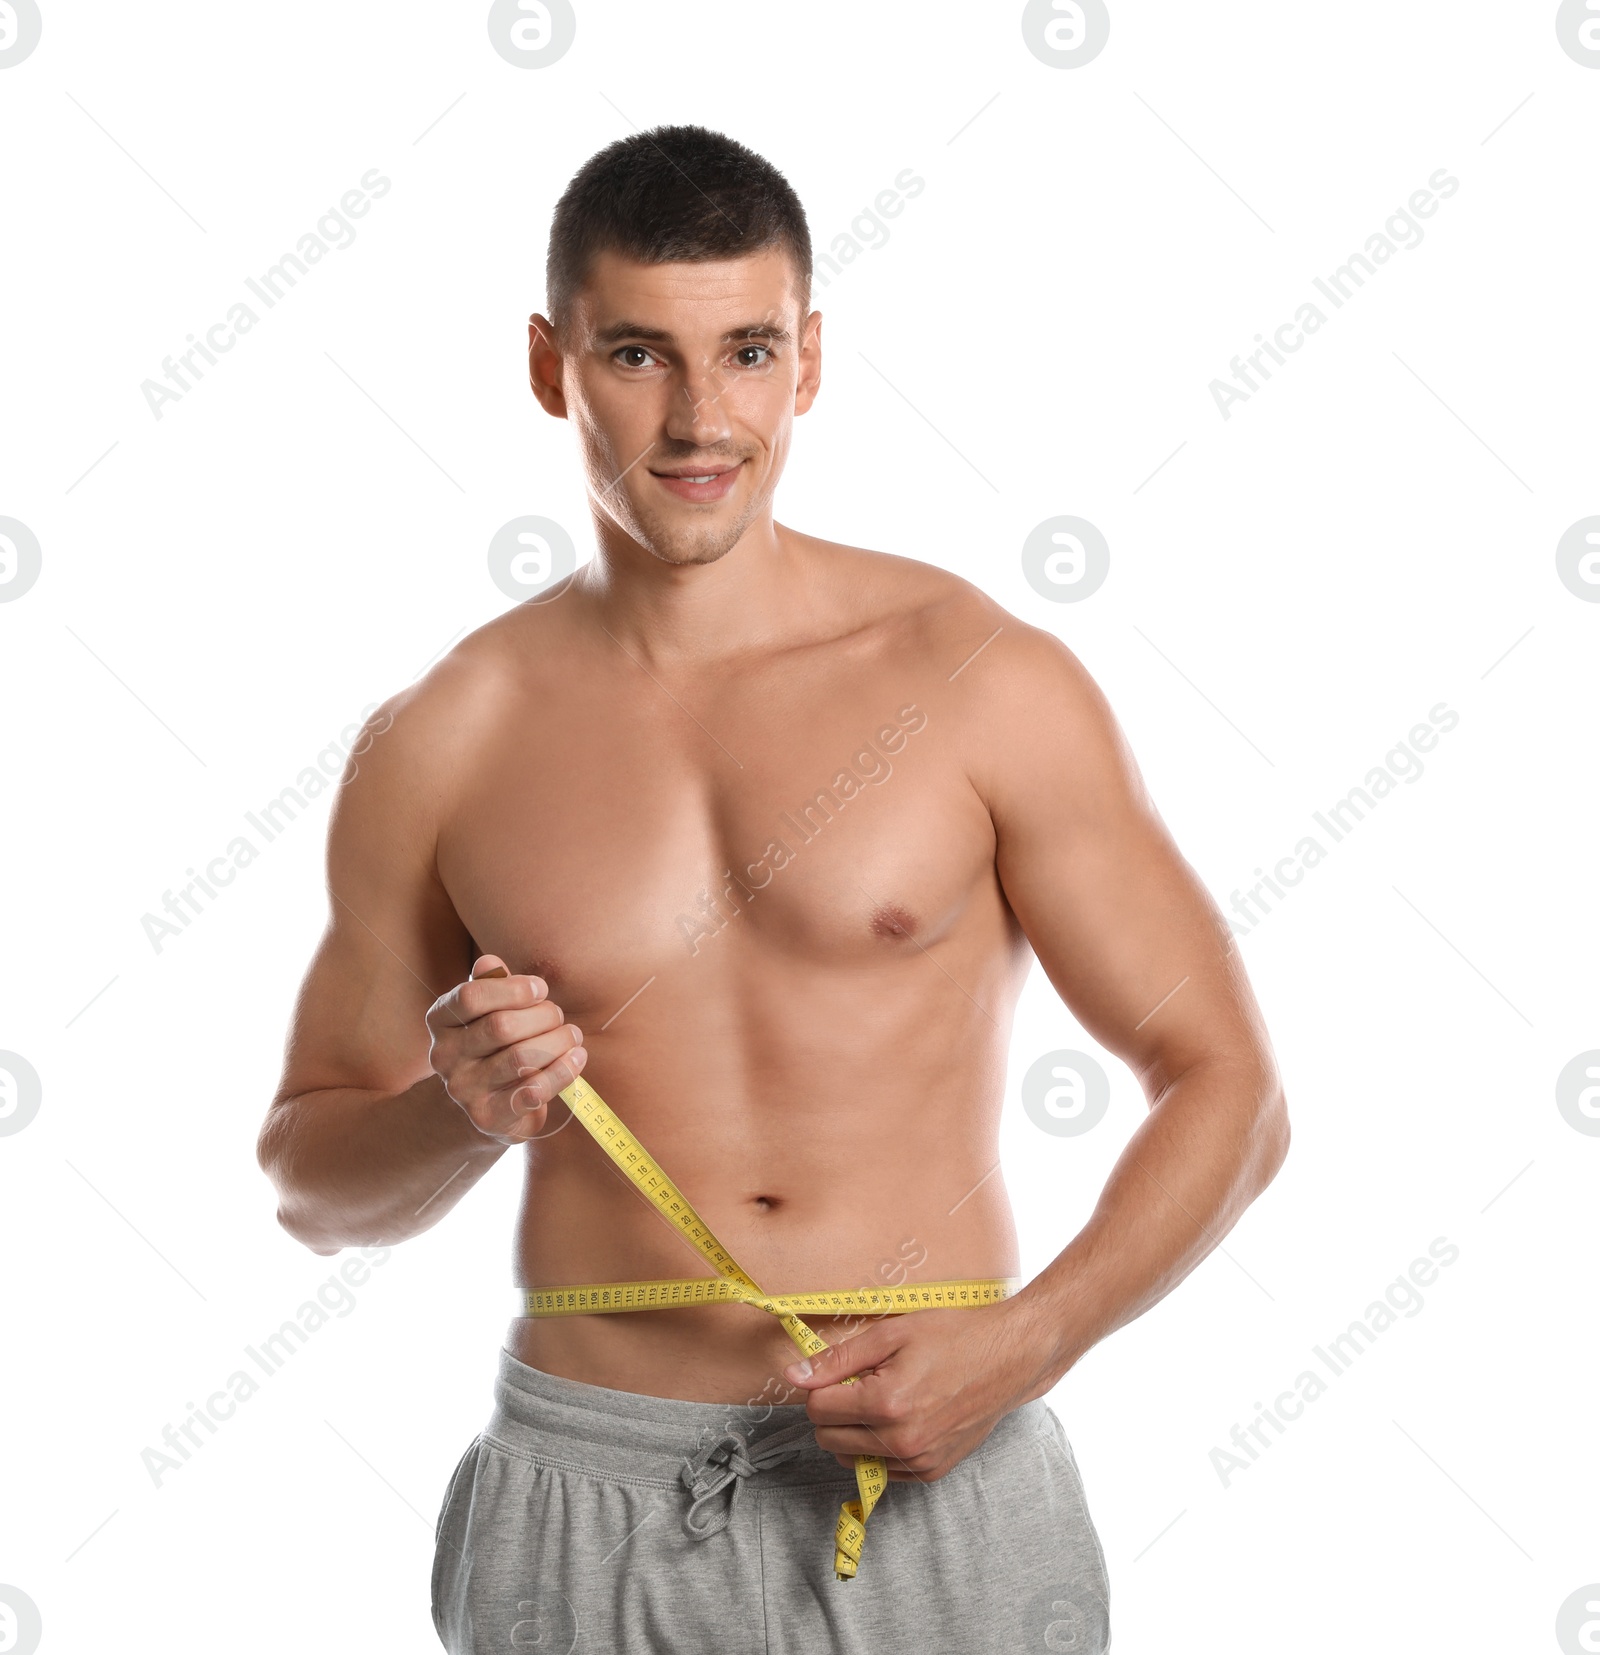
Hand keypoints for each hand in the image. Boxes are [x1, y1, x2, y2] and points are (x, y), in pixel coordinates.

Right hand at [426, 955, 586, 1144]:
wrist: (481, 1108)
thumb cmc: (492, 1046)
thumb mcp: (486, 1012)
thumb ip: (490, 985)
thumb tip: (490, 962)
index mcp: (441, 1020)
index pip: (471, 997)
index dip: (513, 989)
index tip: (540, 989)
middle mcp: (444, 1056)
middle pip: (501, 1026)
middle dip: (543, 1016)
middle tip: (559, 1017)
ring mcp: (463, 1090)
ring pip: (522, 1058)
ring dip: (558, 1042)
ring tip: (572, 1036)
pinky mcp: (489, 1117)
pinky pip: (533, 1091)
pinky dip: (562, 1072)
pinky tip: (576, 1059)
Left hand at [781, 1296, 1053, 1481]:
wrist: (1008, 1358)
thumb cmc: (952, 1336)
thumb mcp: (891, 1333)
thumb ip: (837, 1358)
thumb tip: (793, 1376)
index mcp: (885, 1403)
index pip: (817, 1409)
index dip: (820, 1386)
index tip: (840, 1371)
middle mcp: (900, 1441)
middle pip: (828, 1438)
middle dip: (834, 1409)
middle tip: (863, 1382)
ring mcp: (917, 1461)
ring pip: (850, 1457)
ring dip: (854, 1430)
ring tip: (883, 1399)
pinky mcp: (931, 1472)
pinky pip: (881, 1469)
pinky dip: (879, 1446)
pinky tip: (902, 1417)